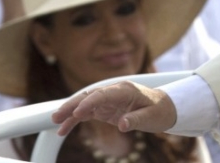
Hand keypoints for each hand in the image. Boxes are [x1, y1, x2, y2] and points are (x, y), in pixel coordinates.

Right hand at [52, 82, 176, 135]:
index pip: (102, 94)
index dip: (89, 103)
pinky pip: (86, 113)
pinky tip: (64, 128)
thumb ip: (136, 120)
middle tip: (57, 116)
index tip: (77, 113)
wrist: (164, 108)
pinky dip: (75, 120)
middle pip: (88, 96)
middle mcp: (113, 92)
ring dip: (69, 112)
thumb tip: (122, 125)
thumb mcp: (152, 117)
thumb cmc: (159, 111)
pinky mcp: (105, 109)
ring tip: (55, 122)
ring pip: (84, 104)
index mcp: (124, 90)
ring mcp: (107, 100)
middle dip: (72, 105)